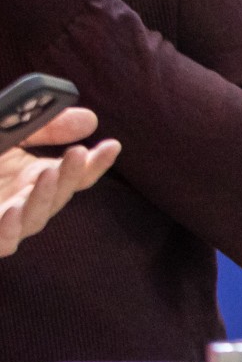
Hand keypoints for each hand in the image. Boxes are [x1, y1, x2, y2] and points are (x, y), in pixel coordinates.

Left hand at [0, 109, 118, 257]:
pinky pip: (1, 241)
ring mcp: (3, 220)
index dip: (95, 164)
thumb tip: (91, 120)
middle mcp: (22, 201)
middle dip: (70, 176)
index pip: (74, 175)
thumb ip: (43, 125)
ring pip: (34, 220)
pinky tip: (12, 210)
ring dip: (44, 199)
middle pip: (57, 197)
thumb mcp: (5, 130)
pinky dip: (8, 228)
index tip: (111, 145)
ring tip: (49, 174)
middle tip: (77, 154)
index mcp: (32, 177)